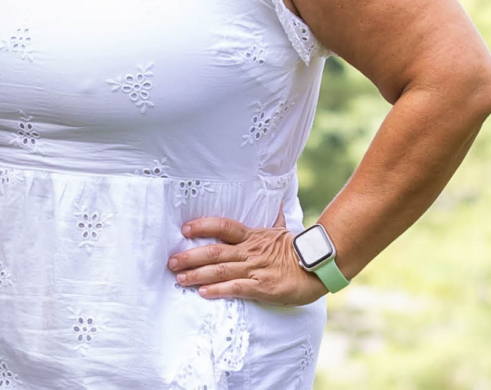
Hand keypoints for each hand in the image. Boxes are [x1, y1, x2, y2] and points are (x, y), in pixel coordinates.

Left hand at [167, 217, 328, 306]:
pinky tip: (203, 292)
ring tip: (179, 278)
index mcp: (253, 236)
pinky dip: (218, 290)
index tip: (185, 229)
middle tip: (171, 261)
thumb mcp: (284, 229)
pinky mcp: (262, 287)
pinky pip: (236, 288)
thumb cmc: (298, 250)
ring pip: (220, 270)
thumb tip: (275, 199)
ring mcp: (255, 269)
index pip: (223, 226)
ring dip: (197, 275)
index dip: (203, 226)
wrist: (319, 267)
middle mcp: (250, 252)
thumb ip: (274, 217)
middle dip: (190, 256)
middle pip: (214, 251)